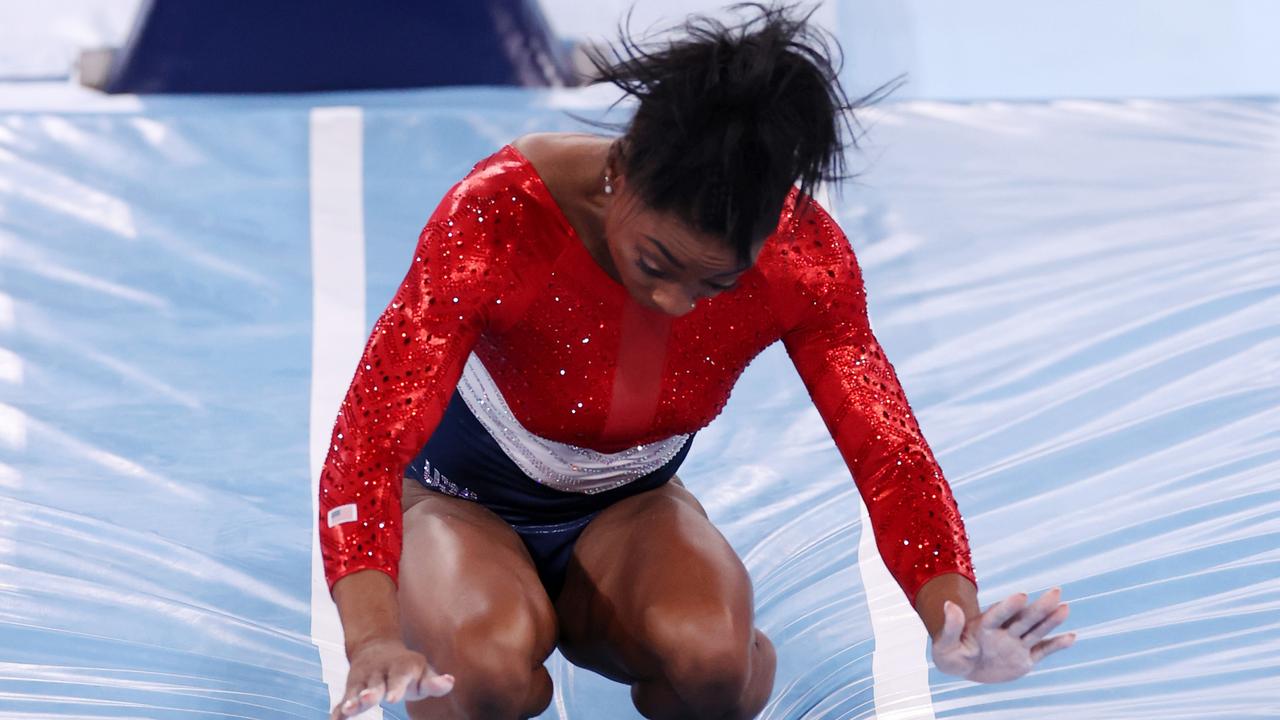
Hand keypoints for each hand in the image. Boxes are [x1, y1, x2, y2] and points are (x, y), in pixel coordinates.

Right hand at [330, 638, 454, 717]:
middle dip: (372, 692)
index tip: (392, 698)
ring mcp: (365, 679)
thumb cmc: (408, 668)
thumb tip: (450, 682)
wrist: (377, 648)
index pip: (399, 677)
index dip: (395, 687)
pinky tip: (335, 719)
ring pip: (357, 690)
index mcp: (402, 666)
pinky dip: (340, 708)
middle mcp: (381, 671)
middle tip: (370, 699)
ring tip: (348, 710)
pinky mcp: (352, 687)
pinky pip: (345, 698)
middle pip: (376, 683)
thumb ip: (434, 681)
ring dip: (353, 700)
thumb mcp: (423, 671)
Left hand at [931, 587, 1075, 682]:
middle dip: (1039, 607)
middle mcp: (1003, 632)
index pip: (998, 615)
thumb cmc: (950, 653)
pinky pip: (1042, 651)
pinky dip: (1056, 645)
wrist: (962, 665)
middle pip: (1023, 619)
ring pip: (1035, 631)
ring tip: (1065, 608)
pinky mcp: (1023, 659)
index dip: (1009, 606)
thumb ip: (950, 626)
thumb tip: (948, 604)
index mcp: (984, 626)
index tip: (1022, 595)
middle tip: (1056, 591)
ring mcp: (1015, 645)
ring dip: (1050, 621)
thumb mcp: (944, 645)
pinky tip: (1071, 637)